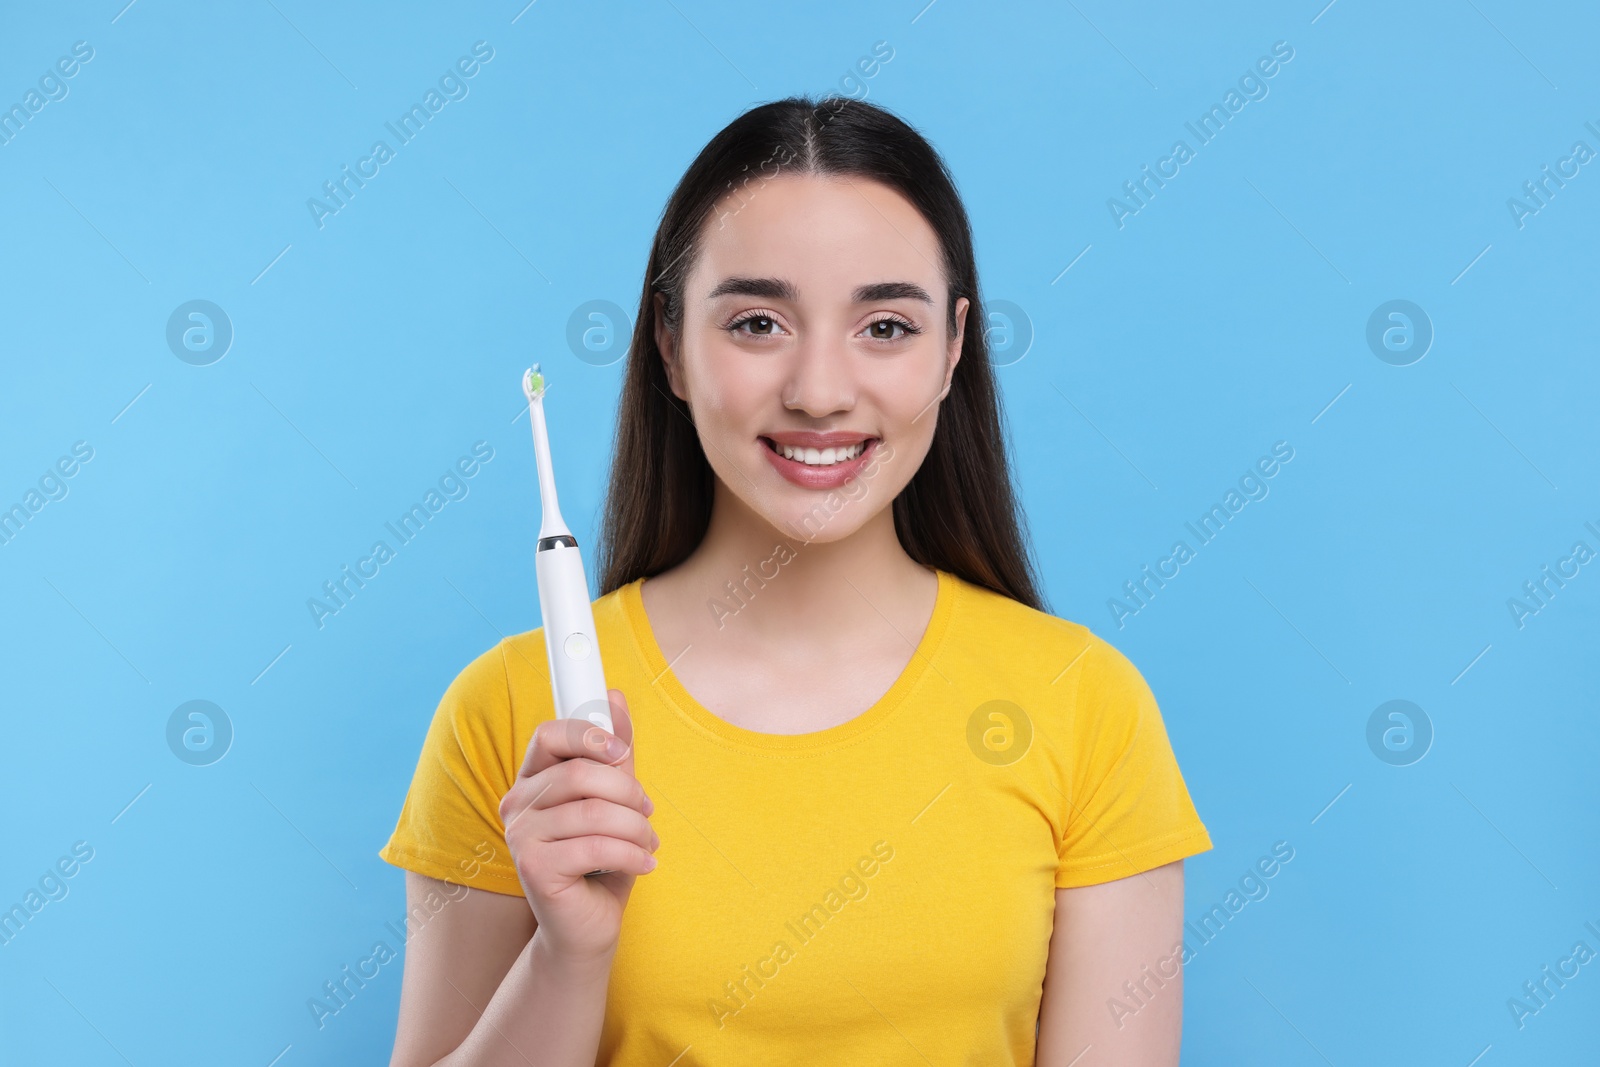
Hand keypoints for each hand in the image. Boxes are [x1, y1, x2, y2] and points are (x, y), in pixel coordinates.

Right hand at [497, 689, 657, 964]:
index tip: (623, 753)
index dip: (589, 735)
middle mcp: (517, 804)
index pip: (549, 734)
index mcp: (532, 781)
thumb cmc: (600, 861)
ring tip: (647, 843)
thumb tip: (614, 696)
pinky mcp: (534, 868)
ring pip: (593, 813)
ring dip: (636, 828)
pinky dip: (632, 854)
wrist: (587, 926)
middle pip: (579, 774)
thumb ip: (614, 753)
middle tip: (647, 811)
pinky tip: (644, 865)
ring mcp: (520, 837)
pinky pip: (595, 847)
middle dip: (627, 791)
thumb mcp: (614, 800)